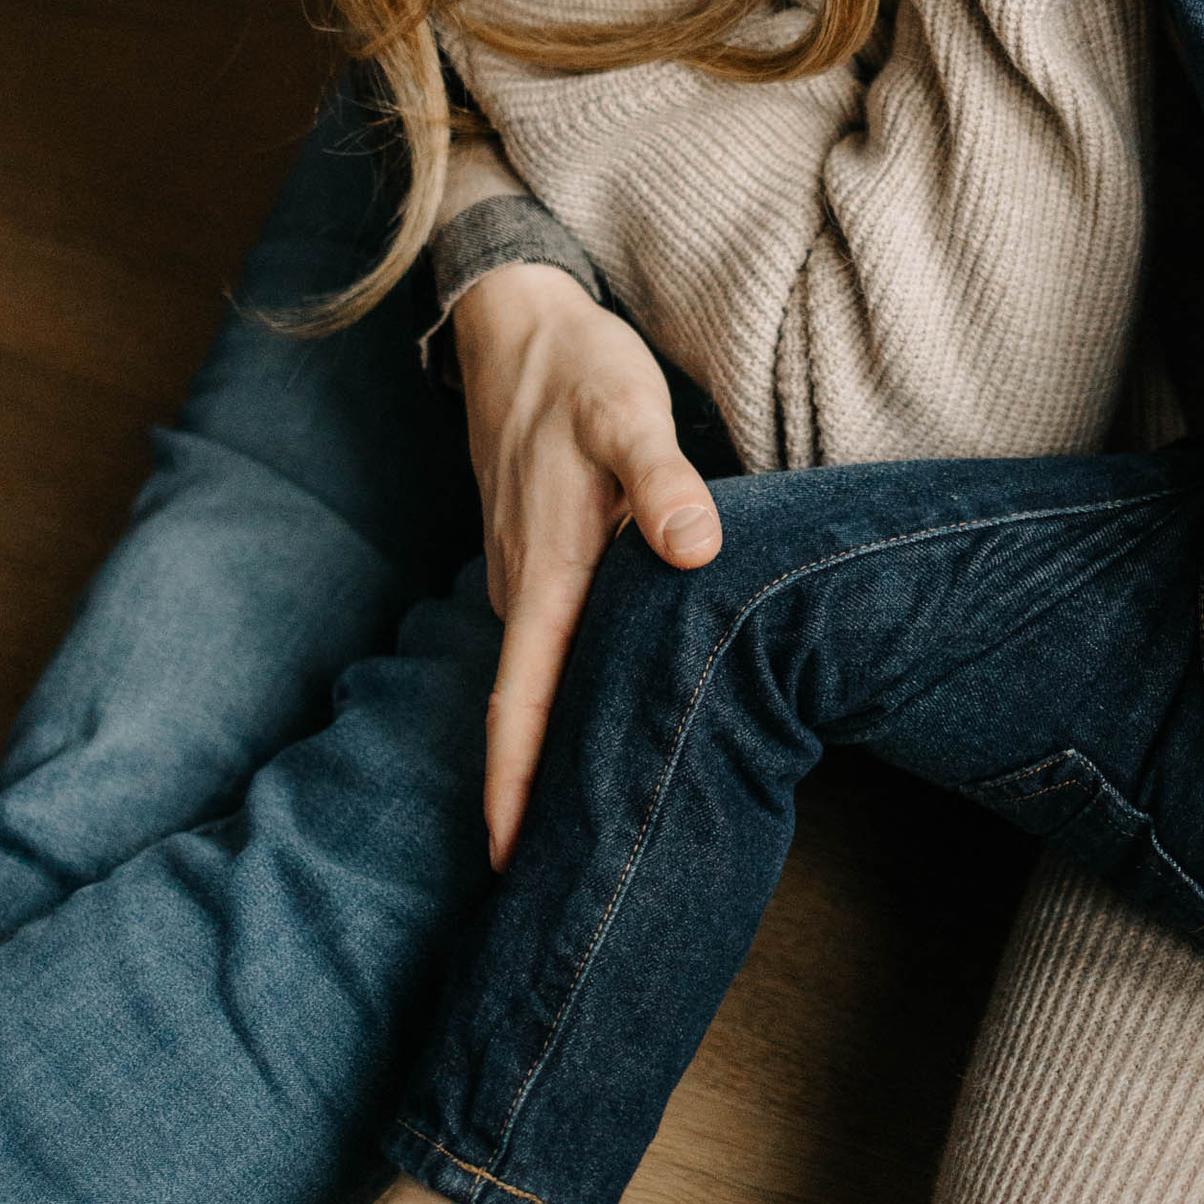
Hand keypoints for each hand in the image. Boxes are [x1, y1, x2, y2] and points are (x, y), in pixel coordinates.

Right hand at [452, 263, 721, 863]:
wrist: (519, 323)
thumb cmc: (578, 372)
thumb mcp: (628, 415)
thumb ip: (666, 483)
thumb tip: (693, 554)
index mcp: (545, 574)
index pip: (519, 704)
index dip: (515, 787)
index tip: (511, 864)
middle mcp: (527, 587)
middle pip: (527, 712)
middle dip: (537, 796)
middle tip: (563, 881)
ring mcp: (529, 574)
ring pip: (542, 679)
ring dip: (555, 747)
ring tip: (590, 821)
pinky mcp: (543, 556)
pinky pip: (553, 643)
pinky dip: (569, 690)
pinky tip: (607, 712)